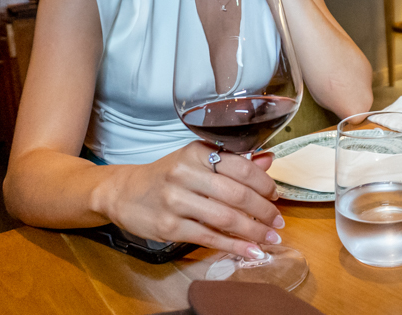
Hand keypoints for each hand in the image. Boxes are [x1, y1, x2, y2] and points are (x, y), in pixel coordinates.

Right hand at [97, 141, 284, 258]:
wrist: (124, 193)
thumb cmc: (167, 175)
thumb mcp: (196, 159)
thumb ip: (232, 160)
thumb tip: (267, 160)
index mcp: (196, 151)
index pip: (240, 166)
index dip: (263, 182)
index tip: (275, 194)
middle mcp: (185, 173)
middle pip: (236, 194)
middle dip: (263, 209)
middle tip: (277, 219)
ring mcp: (175, 201)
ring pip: (225, 218)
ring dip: (254, 231)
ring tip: (270, 237)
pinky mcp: (169, 227)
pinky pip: (209, 238)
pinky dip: (234, 246)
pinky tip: (250, 250)